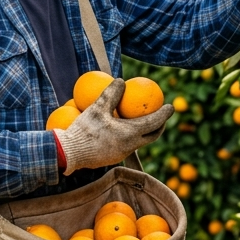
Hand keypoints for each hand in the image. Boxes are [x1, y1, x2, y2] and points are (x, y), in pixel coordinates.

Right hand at [54, 79, 174, 174]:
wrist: (69, 153)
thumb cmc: (84, 130)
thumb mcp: (97, 107)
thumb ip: (111, 94)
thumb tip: (121, 81)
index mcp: (130, 134)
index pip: (154, 123)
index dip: (164, 114)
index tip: (171, 106)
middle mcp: (130, 146)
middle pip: (152, 136)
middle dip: (160, 126)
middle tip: (161, 115)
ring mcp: (122, 154)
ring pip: (140, 142)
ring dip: (146, 132)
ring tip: (144, 121)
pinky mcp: (113, 158)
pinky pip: (129, 146)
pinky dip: (132, 136)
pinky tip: (123, 129)